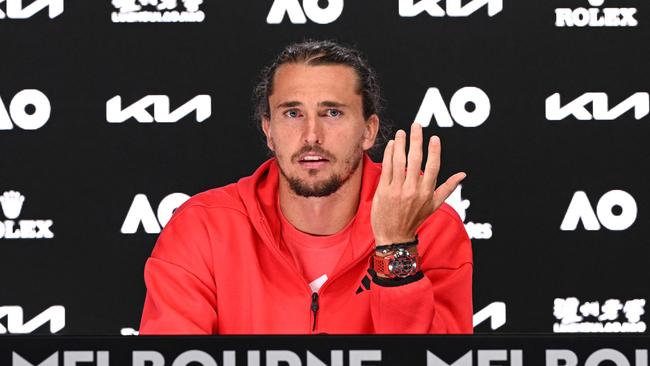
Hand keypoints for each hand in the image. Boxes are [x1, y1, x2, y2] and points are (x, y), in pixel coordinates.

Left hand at [371, 122, 465, 245]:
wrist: (394, 237)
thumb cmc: (414, 220)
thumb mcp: (433, 206)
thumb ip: (447, 188)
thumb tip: (462, 175)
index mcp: (427, 193)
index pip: (433, 167)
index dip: (434, 151)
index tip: (434, 138)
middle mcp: (413, 190)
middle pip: (415, 160)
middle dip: (416, 140)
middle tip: (416, 125)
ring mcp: (397, 190)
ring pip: (399, 161)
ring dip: (400, 144)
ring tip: (401, 133)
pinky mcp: (383, 190)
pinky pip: (386, 168)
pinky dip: (388, 154)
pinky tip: (391, 145)